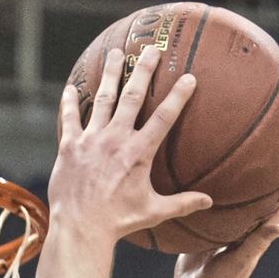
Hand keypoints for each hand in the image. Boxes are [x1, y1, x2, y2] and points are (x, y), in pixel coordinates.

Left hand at [48, 45, 212, 244]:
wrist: (81, 227)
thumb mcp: (154, 211)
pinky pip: (70, 118)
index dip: (179, 95)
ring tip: (116, 54)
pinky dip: (70, 102)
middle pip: (133, 96)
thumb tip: (209, 202)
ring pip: (103, 99)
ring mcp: (91, 140)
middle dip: (144, 71)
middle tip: (152, 50)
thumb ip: (182, 203)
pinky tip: (70, 87)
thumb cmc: (118, 221)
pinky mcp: (69, 146)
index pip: (165, 116)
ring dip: (111, 75)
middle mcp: (116, 139)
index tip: (189, 77)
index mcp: (139, 152)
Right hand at [171, 160, 278, 277]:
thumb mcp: (239, 262)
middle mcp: (243, 228)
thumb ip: (256, 243)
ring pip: (235, 199)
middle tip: (273, 143)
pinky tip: (200, 178)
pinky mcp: (203, 233)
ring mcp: (223, 230)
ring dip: (239, 179)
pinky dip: (209, 193)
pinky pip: (208, 208)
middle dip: (269, 171)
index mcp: (257, 233)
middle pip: (261, 194)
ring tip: (239, 153)